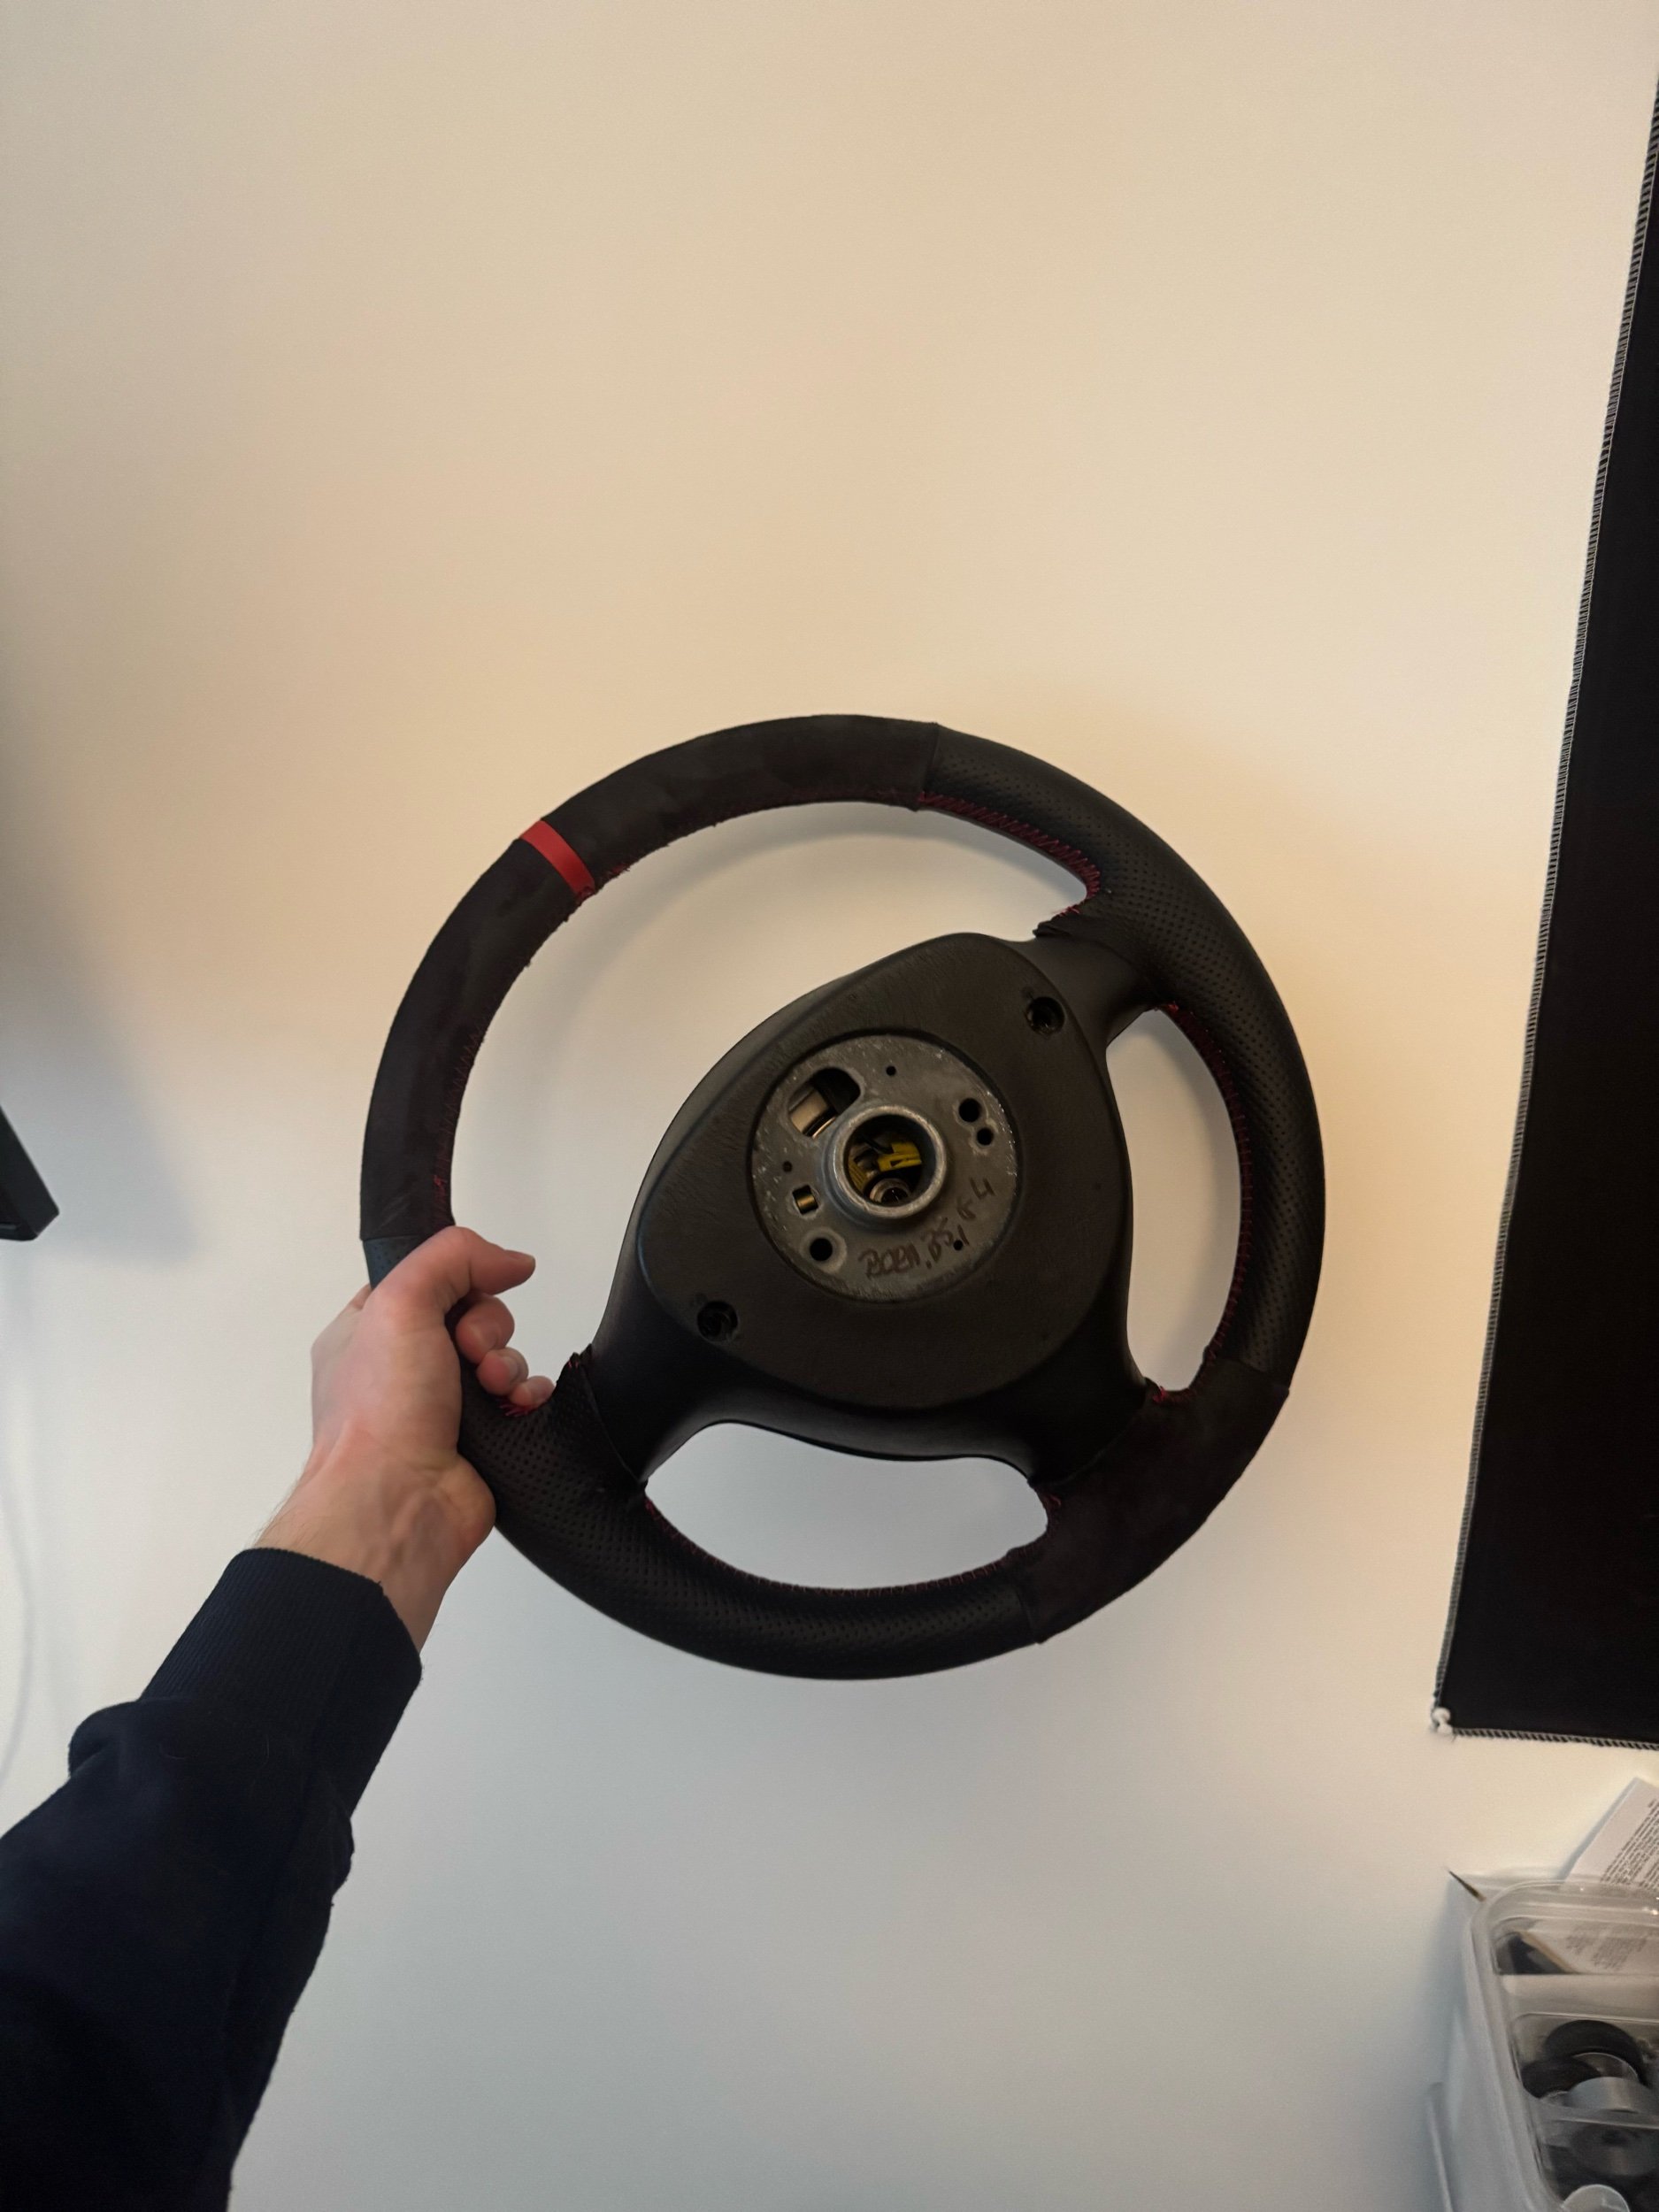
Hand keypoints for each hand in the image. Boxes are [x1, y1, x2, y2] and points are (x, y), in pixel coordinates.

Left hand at [259, 1227, 553, 1646]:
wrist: (398, 1503)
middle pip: (473, 1314)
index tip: (466, 1288)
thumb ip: (453, 1257)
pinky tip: (513, 1405)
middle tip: (467, 1352)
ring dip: (507, 1363)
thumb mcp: (400, 1302)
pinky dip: (527, 1396)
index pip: (425, 1280)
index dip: (454, 1280)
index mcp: (367, 1332)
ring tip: (489, 1387)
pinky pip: (522, 1397)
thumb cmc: (375, 1419)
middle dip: (485, 1327)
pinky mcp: (480, 1438)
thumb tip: (508, 1259)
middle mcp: (404, 1368)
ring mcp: (442, 1405)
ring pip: (501, 1355)